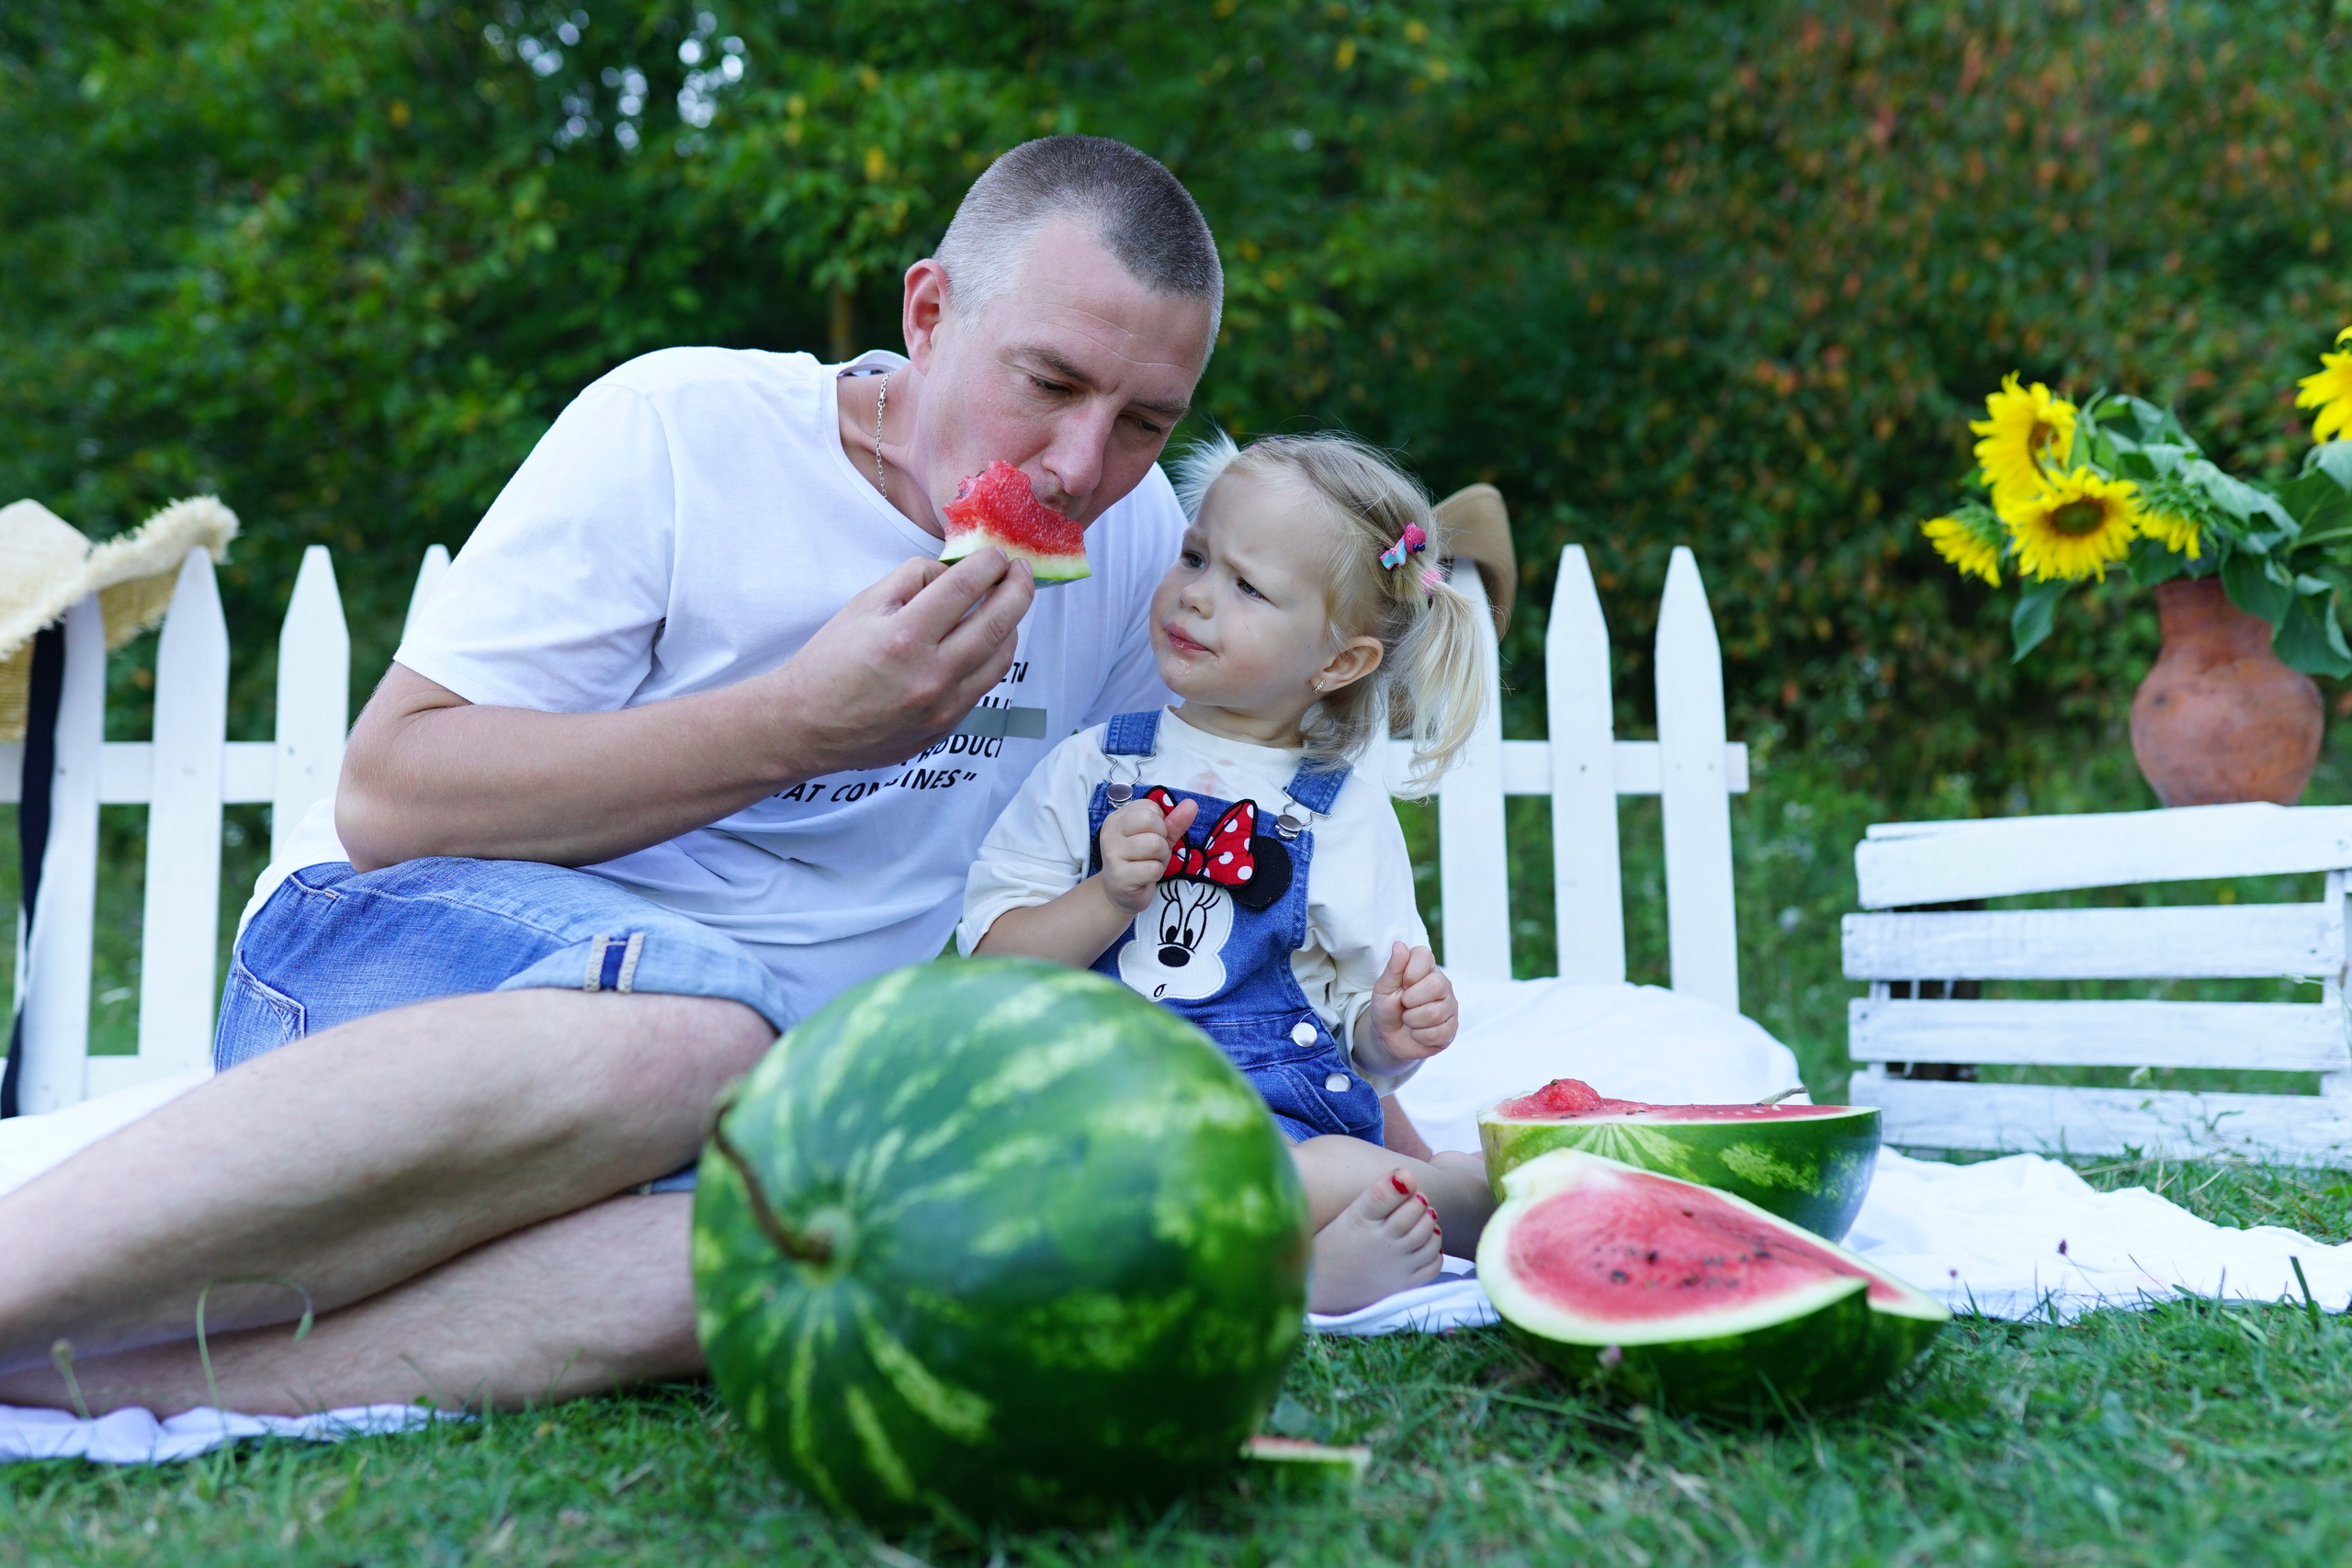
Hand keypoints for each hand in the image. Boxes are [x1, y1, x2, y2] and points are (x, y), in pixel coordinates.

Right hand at [755, 550, 1034, 779]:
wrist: (807, 727)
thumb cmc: (829, 662)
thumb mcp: (862, 606)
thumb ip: (911, 580)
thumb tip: (953, 571)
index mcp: (905, 638)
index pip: (965, 588)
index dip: (988, 564)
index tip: (996, 553)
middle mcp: (932, 674)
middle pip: (998, 622)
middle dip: (1018, 588)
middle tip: (1020, 570)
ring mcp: (943, 706)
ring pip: (1001, 657)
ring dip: (1011, 624)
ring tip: (1006, 603)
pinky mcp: (946, 726)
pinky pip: (984, 684)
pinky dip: (992, 655)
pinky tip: (986, 638)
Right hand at [1096, 796, 1197, 912]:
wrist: (1120, 894)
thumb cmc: (1140, 862)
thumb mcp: (1159, 839)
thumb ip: (1174, 822)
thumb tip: (1192, 804)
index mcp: (1117, 819)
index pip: (1149, 807)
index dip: (1159, 823)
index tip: (1149, 837)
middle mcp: (1110, 832)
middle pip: (1150, 821)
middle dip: (1161, 839)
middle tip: (1152, 853)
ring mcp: (1111, 854)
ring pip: (1154, 844)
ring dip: (1160, 858)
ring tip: (1149, 865)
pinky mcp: (1119, 876)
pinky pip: (1153, 868)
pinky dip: (1156, 874)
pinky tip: (1144, 877)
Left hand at [1371, 942, 1455, 1061]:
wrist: (1388, 1038)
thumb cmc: (1387, 1008)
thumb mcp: (1383, 988)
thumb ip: (1393, 968)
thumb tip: (1399, 945)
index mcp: (1426, 969)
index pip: (1424, 955)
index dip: (1410, 972)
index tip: (1402, 985)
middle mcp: (1443, 984)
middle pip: (1437, 985)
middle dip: (1411, 1000)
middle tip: (1404, 1005)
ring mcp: (1450, 1007)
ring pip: (1436, 1012)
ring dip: (1412, 1020)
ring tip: (1409, 1019)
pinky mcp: (1452, 1029)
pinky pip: (1438, 1033)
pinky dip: (1419, 1036)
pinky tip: (1417, 1032)